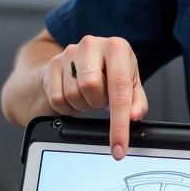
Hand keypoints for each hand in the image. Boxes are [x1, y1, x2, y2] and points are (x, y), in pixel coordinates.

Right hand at [42, 37, 147, 158]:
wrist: (78, 63)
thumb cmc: (108, 73)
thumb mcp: (129, 84)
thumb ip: (136, 102)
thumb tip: (134, 115)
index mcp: (117, 47)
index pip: (119, 87)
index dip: (119, 122)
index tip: (119, 146)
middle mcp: (92, 44)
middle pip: (91, 87)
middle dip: (96, 102)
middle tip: (99, 98)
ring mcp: (69, 51)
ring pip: (73, 94)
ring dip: (82, 104)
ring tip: (87, 95)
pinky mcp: (53, 63)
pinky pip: (57, 99)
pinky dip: (68, 106)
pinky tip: (74, 95)